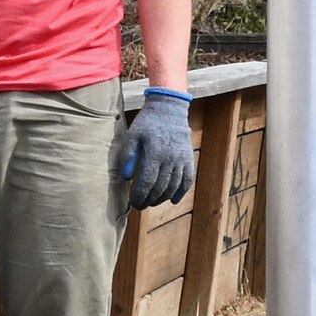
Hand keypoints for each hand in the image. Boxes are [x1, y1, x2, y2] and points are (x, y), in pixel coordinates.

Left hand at [117, 88, 195, 208]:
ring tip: (152, 202)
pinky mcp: (189, 159)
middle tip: (140, 205)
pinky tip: (173, 200)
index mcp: (155, 153)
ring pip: (173, 187)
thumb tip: (126, 178)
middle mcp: (170, 159)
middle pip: (160, 188)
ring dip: (162, 198)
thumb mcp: (133, 135)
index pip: (147, 182)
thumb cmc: (148, 123)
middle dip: (149, 200)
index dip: (140, 196)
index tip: (134, 203)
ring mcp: (182, 160)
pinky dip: (181, 193)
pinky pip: (187, 181)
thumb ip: (128, 156)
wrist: (169, 109)